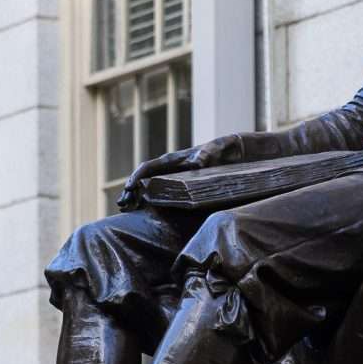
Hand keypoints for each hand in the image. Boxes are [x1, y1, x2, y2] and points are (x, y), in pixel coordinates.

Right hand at [117, 134, 246, 209]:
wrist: (240, 152)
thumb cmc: (228, 147)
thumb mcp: (220, 147)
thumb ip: (210, 152)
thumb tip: (198, 161)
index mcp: (176, 159)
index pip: (150, 166)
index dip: (138, 176)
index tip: (130, 187)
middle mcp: (173, 169)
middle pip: (146, 180)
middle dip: (131, 191)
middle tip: (122, 205)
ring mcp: (178, 179)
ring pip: (152, 189)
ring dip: (138, 199)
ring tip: (128, 210)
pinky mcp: (186, 189)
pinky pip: (165, 197)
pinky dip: (153, 205)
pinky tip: (147, 216)